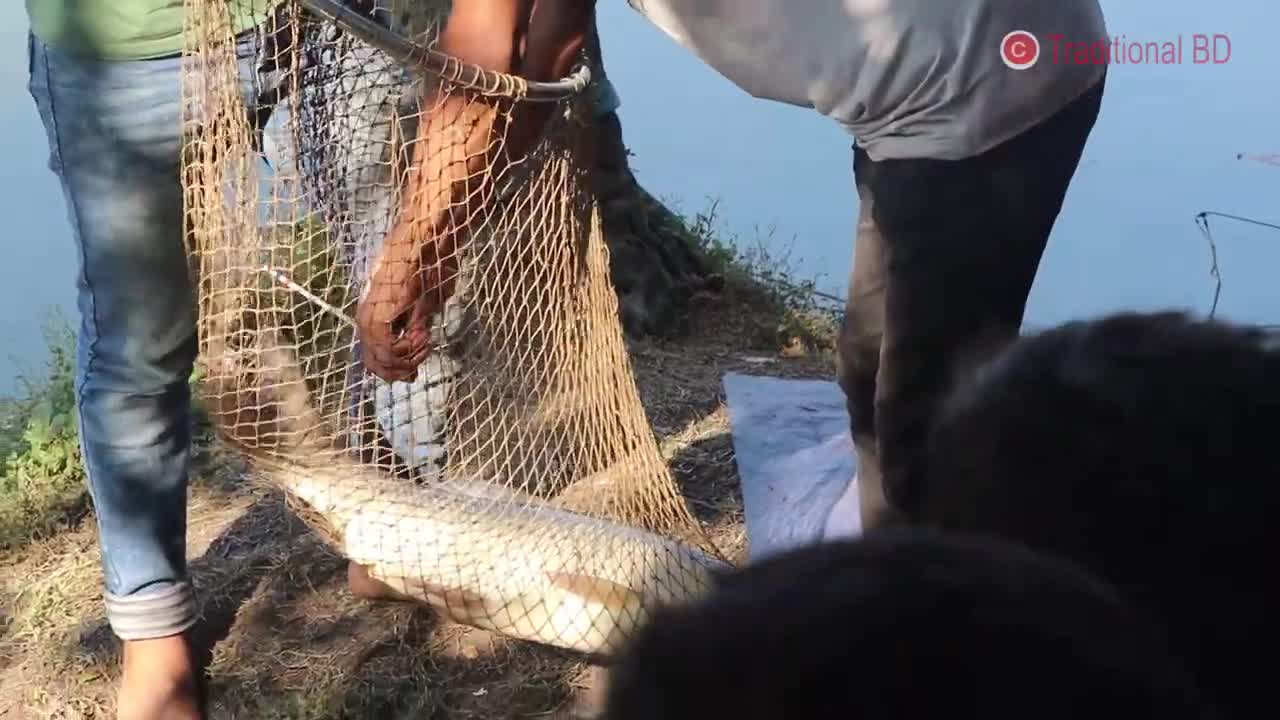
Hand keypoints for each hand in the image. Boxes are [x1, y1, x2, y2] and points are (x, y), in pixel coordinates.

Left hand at [355, 266, 432, 382]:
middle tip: (425, 352)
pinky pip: (388, 351)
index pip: (377, 360)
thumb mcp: (424, 306)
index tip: (417, 366)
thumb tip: (414, 358)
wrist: (422, 244)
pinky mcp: (377, 319)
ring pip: (383, 362)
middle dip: (404, 368)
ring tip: (426, 340)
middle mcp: (366, 321)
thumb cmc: (425, 268)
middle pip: (377, 366)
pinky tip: (423, 336)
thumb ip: (416, 331)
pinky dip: (409, 350)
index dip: (398, 370)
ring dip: (409, 358)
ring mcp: (369, 321)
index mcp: (374, 318)